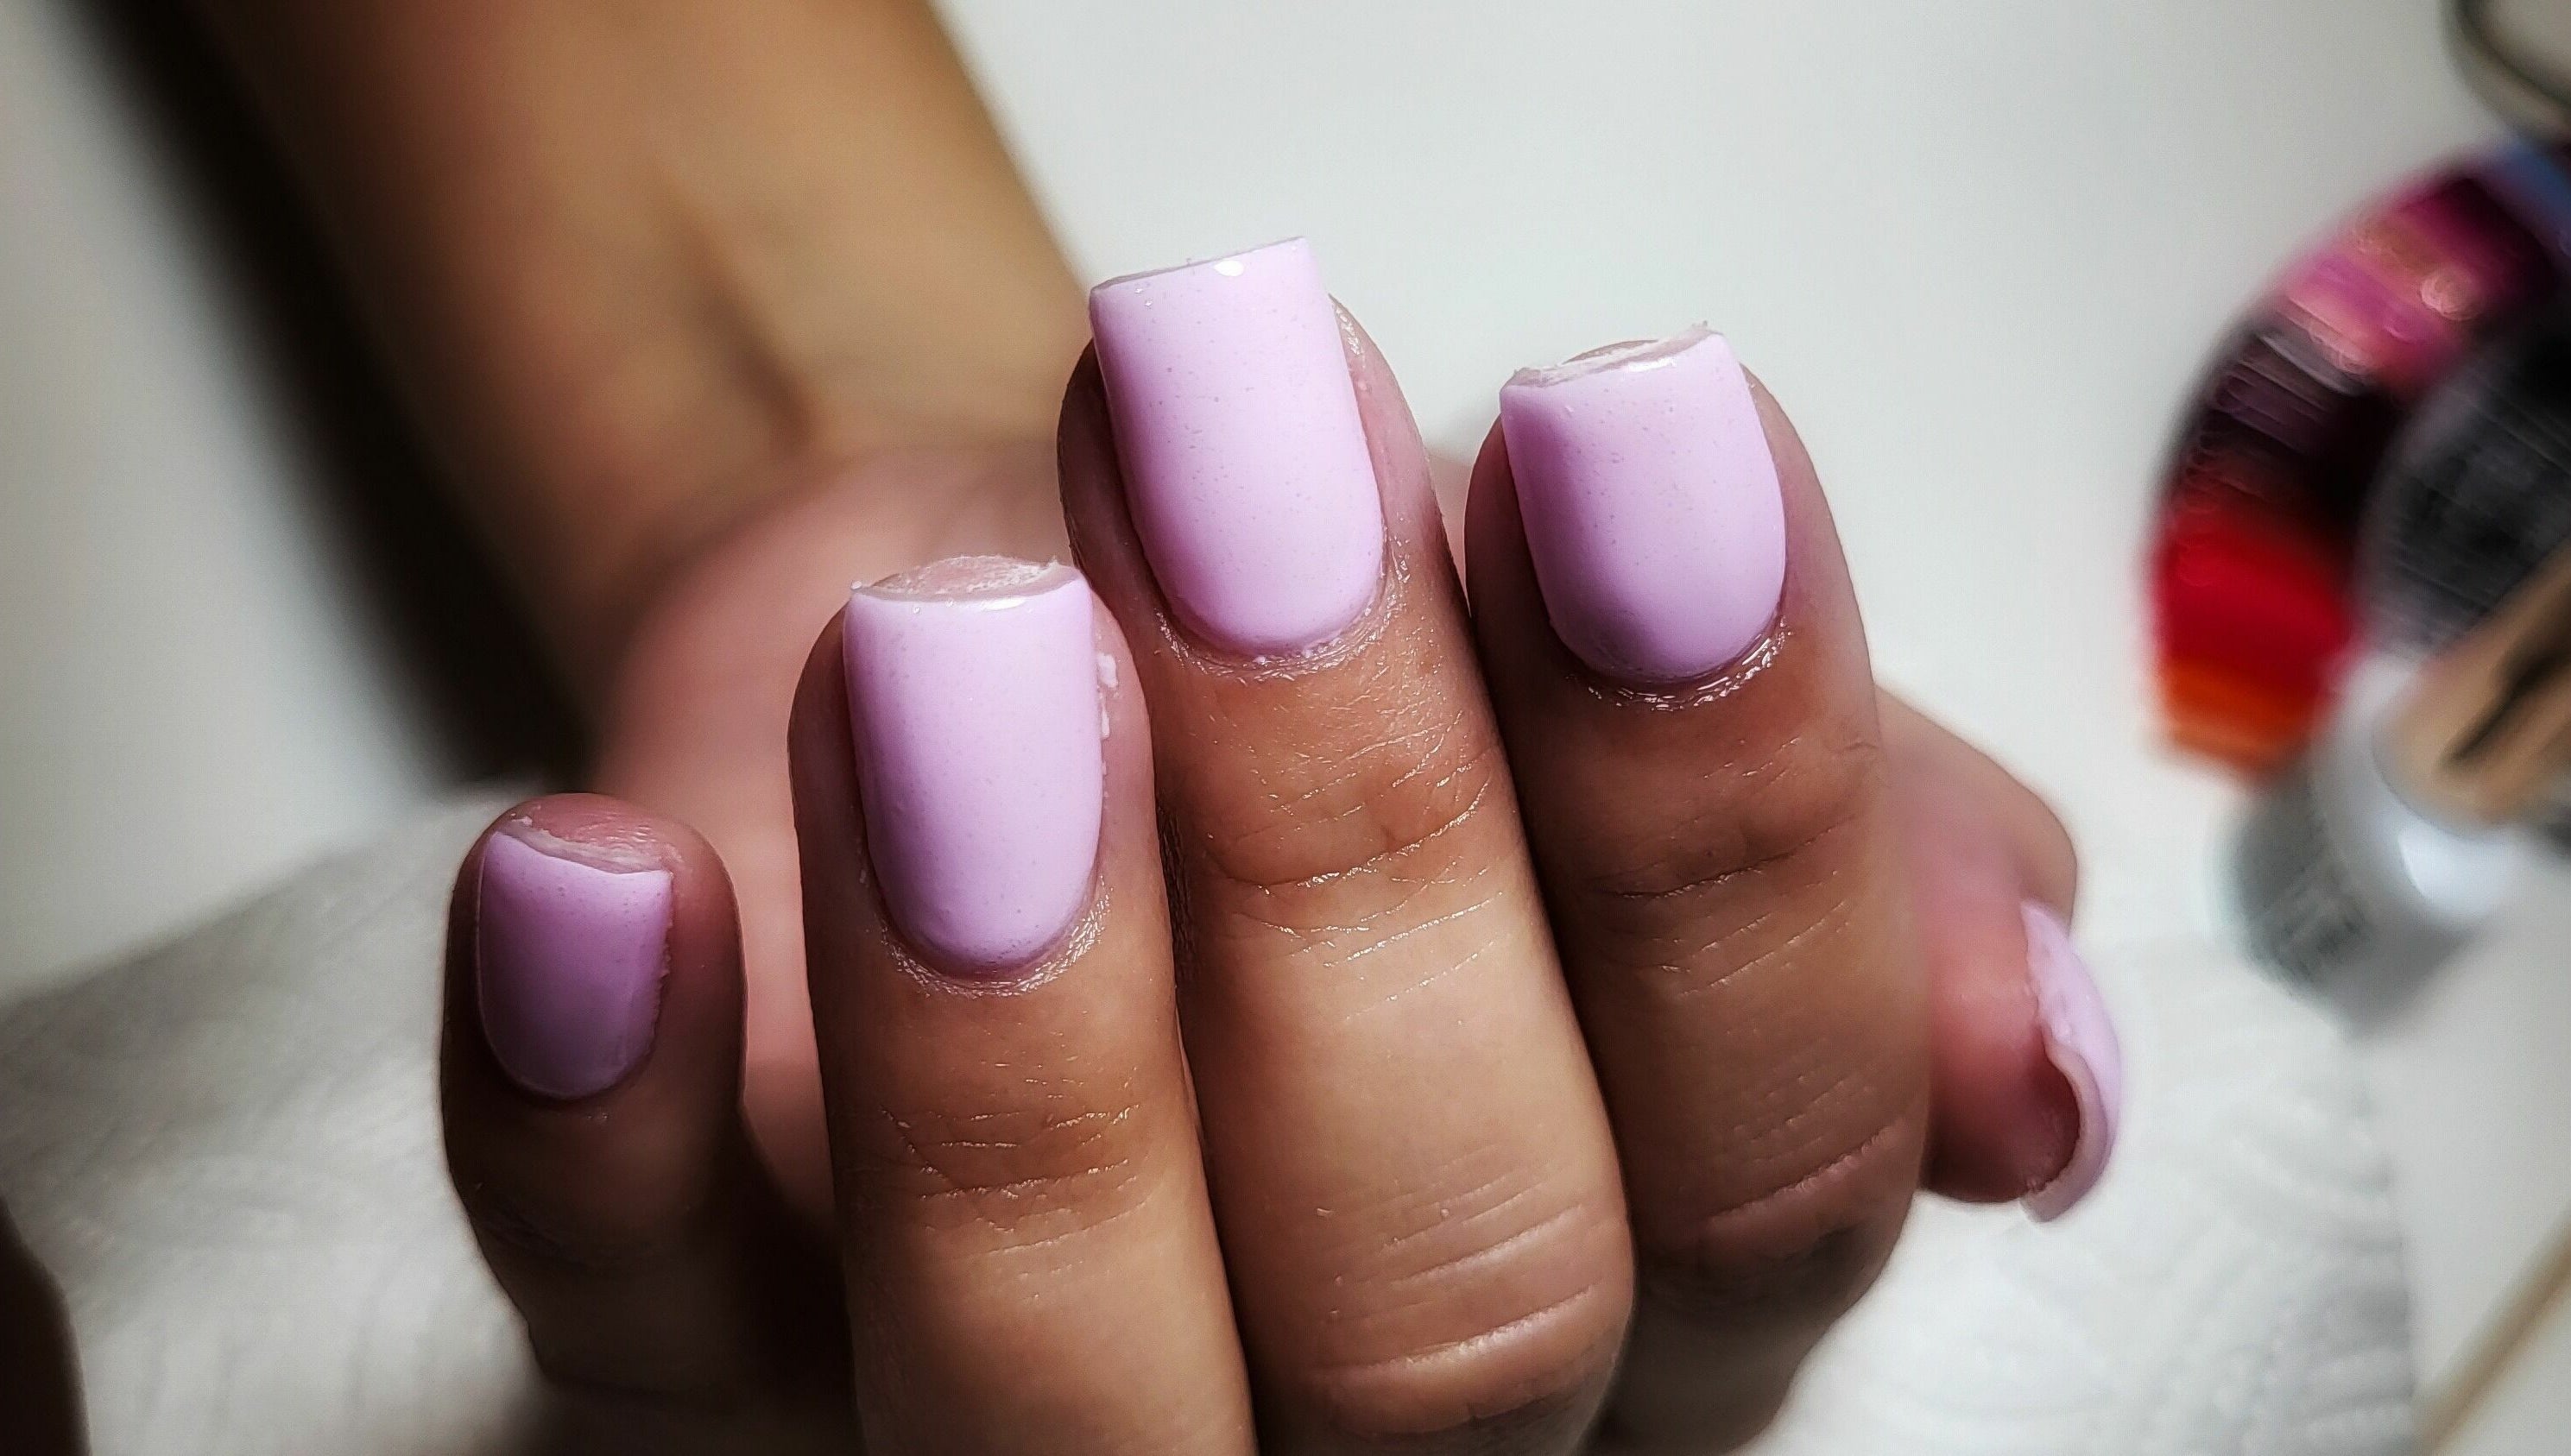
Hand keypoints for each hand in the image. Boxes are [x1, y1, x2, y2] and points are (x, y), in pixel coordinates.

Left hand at [439, 251, 2119, 1452]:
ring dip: (1010, 1028)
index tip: (1635, 439)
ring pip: (1045, 1397)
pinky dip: (599, 1123)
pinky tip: (597, 877)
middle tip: (1247, 473)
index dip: (1725, 825)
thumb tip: (2023, 1060)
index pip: (1775, 1175)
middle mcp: (1380, 1427)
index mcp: (1663, 1277)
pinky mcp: (713, 1360)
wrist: (1022, 596)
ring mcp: (1031, 1424)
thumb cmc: (1358, 649)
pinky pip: (640, 1331)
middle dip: (1357, 867)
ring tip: (955, 652)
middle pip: (1442, 1322)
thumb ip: (1849, 879)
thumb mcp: (1625, 700)